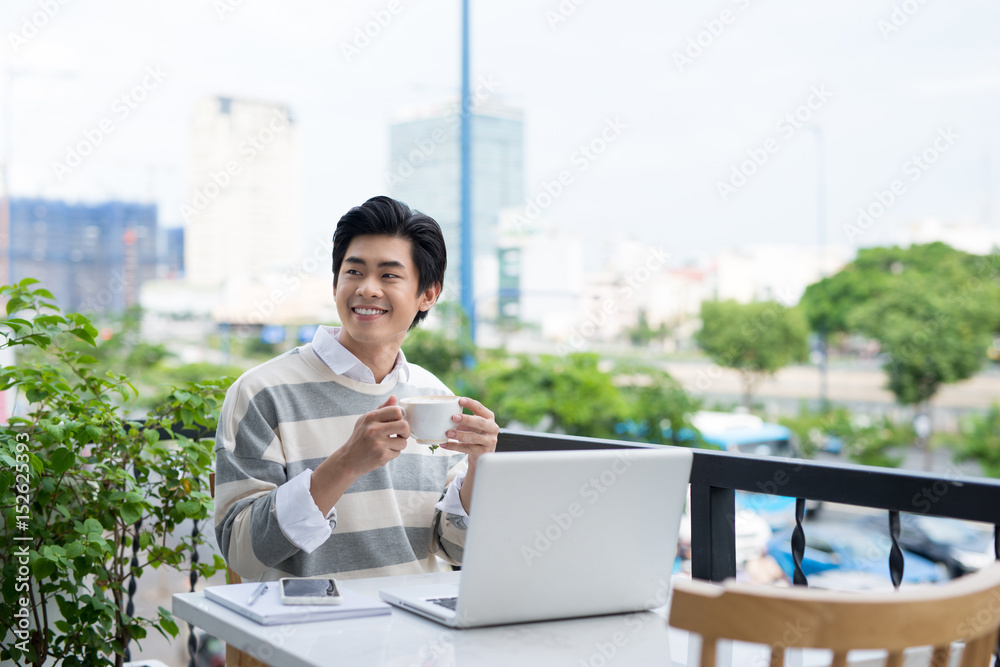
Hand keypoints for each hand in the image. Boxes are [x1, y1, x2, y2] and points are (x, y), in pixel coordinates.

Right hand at [310, 396, 409, 513]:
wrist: (347, 460)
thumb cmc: (359, 438)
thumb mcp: (366, 420)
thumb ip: (382, 409)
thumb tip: (394, 397)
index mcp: (370, 417)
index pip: (396, 411)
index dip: (400, 417)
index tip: (397, 422)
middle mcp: (374, 429)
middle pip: (404, 425)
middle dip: (405, 431)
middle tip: (400, 434)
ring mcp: (378, 444)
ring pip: (403, 442)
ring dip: (399, 444)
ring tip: (388, 445)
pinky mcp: (382, 456)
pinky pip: (398, 453)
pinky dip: (393, 453)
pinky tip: (383, 452)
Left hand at [439, 397, 498, 466]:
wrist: (482, 455)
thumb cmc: (475, 435)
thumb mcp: (472, 425)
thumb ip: (463, 420)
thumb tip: (445, 414)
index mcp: (489, 417)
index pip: (480, 408)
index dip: (470, 404)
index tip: (460, 400)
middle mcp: (492, 428)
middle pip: (480, 422)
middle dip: (467, 419)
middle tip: (454, 417)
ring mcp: (489, 441)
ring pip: (474, 437)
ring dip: (460, 435)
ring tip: (448, 433)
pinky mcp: (483, 452)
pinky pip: (467, 448)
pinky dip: (454, 446)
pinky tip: (445, 444)